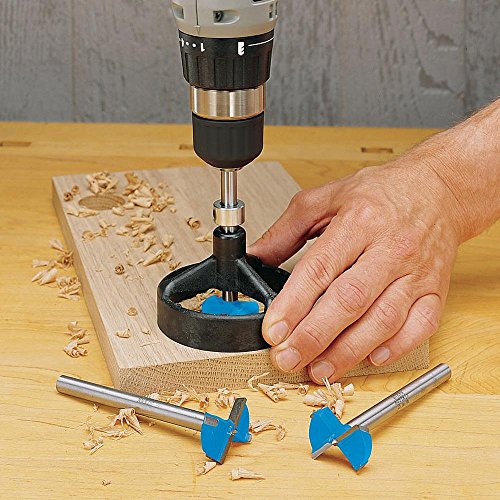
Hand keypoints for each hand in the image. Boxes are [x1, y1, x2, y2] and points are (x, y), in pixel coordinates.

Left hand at [249, 160, 461, 382]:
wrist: (438, 189)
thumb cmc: (382, 193)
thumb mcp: (327, 198)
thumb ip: (287, 229)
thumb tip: (256, 256)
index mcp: (359, 222)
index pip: (320, 269)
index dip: (294, 304)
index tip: (273, 330)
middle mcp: (390, 248)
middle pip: (349, 300)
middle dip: (314, 337)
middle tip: (287, 359)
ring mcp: (416, 272)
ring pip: (382, 320)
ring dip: (348, 351)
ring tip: (319, 370)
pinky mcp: (435, 290)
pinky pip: (420, 326)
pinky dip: (396, 348)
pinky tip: (370, 358)